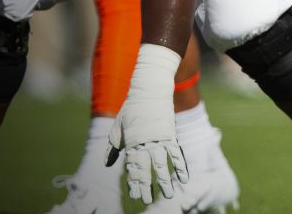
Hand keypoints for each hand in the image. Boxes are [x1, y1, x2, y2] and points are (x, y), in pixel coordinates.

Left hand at [107, 44, 187, 203]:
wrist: (150, 92)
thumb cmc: (130, 110)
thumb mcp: (116, 129)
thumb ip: (113, 148)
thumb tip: (107, 164)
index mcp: (132, 144)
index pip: (132, 168)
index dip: (134, 182)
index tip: (134, 195)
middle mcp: (146, 144)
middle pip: (147, 170)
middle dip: (147, 186)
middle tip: (147, 200)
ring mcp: (160, 140)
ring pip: (163, 165)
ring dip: (166, 181)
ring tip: (168, 195)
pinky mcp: (171, 135)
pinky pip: (177, 154)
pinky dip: (181, 166)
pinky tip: (184, 178)